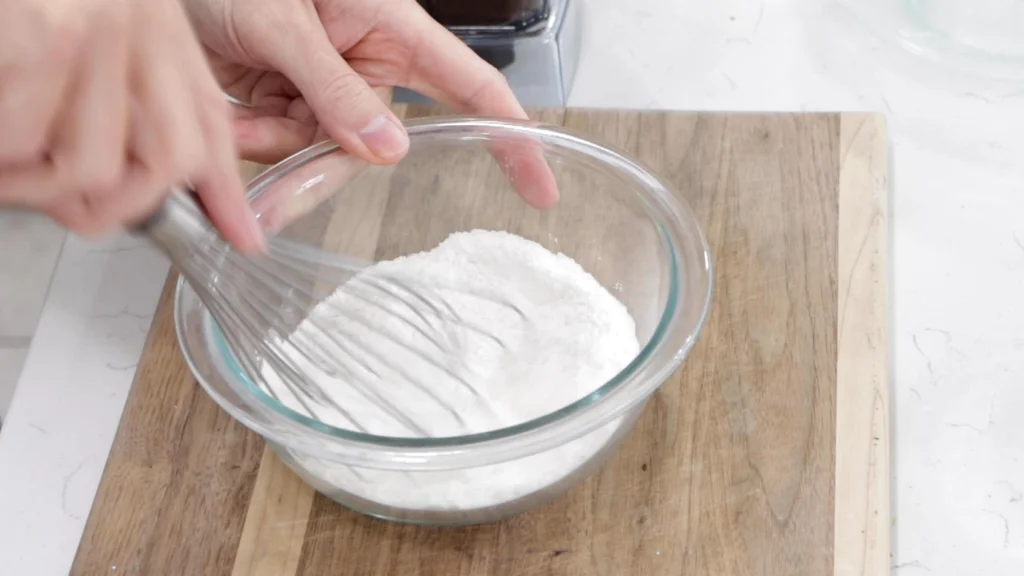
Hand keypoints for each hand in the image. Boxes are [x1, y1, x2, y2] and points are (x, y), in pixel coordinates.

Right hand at [0, 0, 263, 251]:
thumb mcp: (99, 19)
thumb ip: (126, 85)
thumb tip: (135, 174)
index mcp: (153, 19)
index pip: (208, 120)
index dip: (227, 189)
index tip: (244, 235)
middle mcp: (137, 22)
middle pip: (171, 161)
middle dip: (119, 206)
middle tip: (67, 206)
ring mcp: (94, 28)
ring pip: (94, 167)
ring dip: (36, 184)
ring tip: (7, 160)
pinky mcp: (45, 37)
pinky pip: (27, 145)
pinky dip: (0, 158)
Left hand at [185, 0, 557, 207]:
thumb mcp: (283, 22)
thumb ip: (333, 89)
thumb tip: (387, 152)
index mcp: (392, 28)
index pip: (471, 88)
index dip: (511, 137)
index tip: (541, 187)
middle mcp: (368, 59)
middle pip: (373, 142)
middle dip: (319, 164)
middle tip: (269, 191)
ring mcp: (330, 84)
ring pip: (322, 152)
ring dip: (272, 149)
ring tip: (232, 122)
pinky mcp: (292, 98)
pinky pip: (286, 145)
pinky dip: (254, 141)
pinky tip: (230, 119)